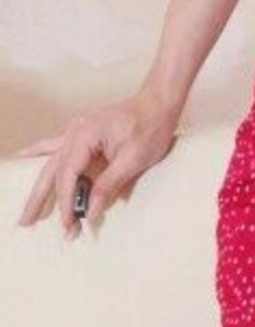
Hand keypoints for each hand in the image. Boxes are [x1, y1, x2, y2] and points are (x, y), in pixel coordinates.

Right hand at [9, 88, 180, 238]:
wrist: (158, 102)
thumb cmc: (151, 125)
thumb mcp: (134, 158)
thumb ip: (109, 184)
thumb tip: (91, 211)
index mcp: (85, 135)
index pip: (68, 175)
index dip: (66, 201)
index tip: (68, 223)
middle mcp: (74, 131)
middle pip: (52, 170)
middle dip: (40, 199)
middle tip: (26, 223)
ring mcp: (76, 130)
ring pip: (50, 162)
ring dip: (39, 186)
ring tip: (25, 207)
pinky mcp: (82, 133)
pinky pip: (54, 147)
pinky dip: (39, 154)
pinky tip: (23, 157)